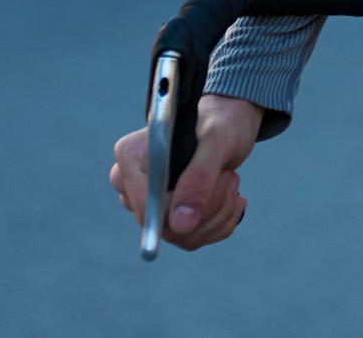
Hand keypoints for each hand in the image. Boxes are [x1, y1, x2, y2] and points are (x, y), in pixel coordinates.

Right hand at [112, 95, 262, 249]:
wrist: (227, 123)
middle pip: (164, 227)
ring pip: (182, 237)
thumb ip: (198, 179)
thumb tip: (179, 226)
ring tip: (231, 182)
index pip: (145, 208)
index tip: (218, 192)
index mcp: (130, 156)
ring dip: (218, 215)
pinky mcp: (165, 216)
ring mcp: (147, 202)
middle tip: (231, 179)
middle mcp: (130, 183)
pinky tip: (229, 198)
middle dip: (209, 209)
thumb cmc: (220, 123)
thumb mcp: (217, 142)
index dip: (182, 213)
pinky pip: (191, 238)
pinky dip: (219, 223)